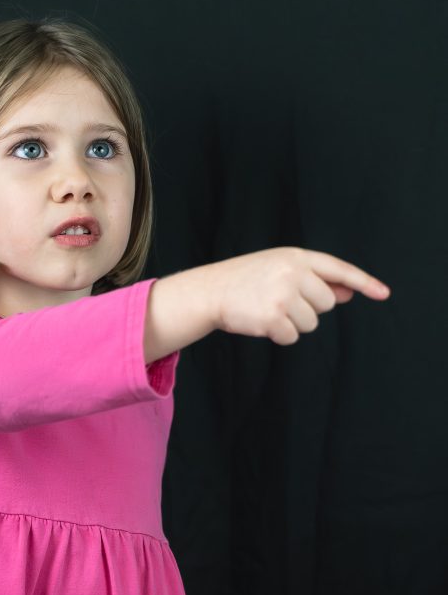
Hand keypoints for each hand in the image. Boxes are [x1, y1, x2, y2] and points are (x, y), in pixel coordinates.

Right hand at [208, 246, 390, 344]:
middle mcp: (293, 273)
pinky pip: (293, 337)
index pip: (339, 269)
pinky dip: (280, 335)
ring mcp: (283, 295)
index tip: (383, 293)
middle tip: (281, 301)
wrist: (210, 291)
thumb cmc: (247, 280)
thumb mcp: (282, 270)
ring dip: (293, 324)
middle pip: (327, 303)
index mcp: (296, 257)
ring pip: (311, 323)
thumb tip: (348, 293)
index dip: (363, 282)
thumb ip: (316, 279)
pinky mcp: (273, 317)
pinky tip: (262, 322)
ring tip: (269, 310)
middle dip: (309, 308)